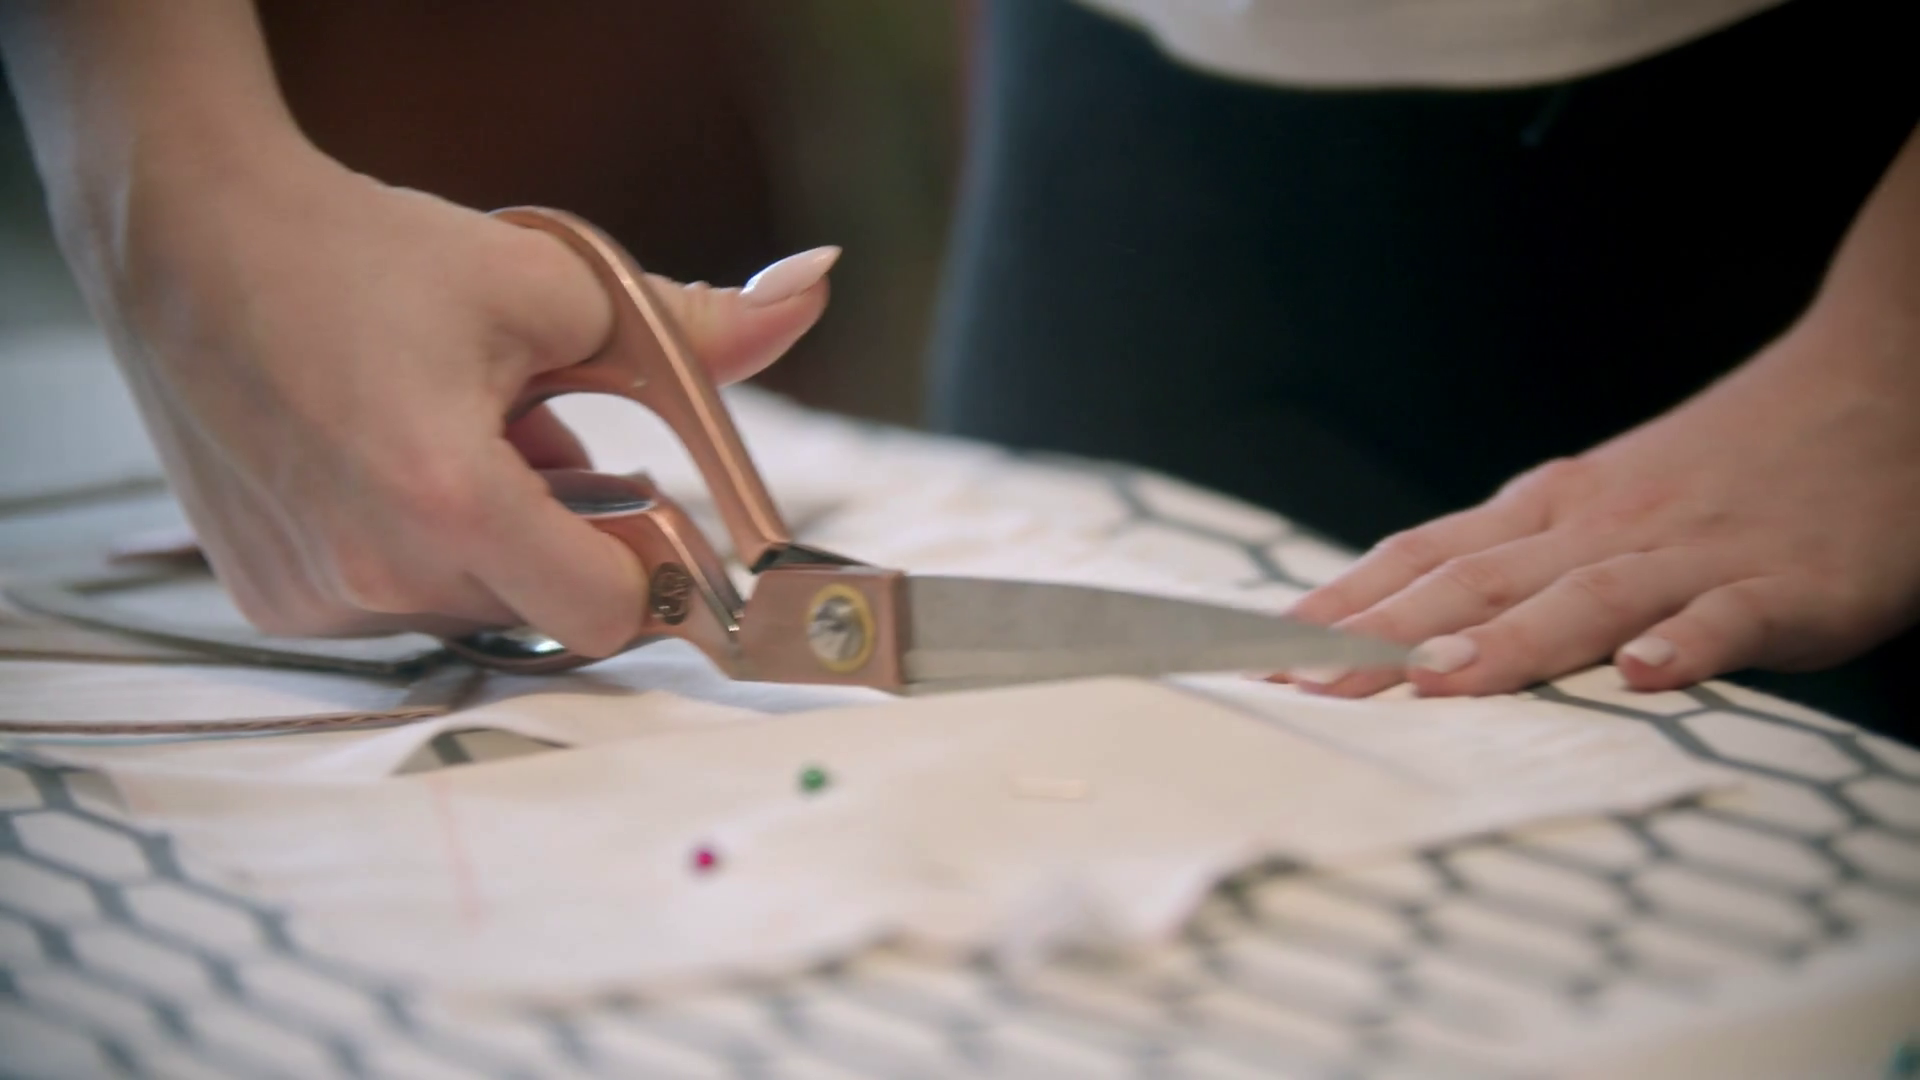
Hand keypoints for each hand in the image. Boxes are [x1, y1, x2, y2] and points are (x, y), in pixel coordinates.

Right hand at [79, 147, 835, 654]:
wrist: (188, 237)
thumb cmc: (371, 255)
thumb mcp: (551, 285)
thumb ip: (698, 324)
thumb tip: (817, 288)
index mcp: (449, 500)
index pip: (605, 615)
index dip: (644, 562)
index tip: (640, 500)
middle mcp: (371, 573)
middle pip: (542, 608)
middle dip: (564, 532)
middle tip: (525, 431)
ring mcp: (310, 599)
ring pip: (469, 608)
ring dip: (489, 540)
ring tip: (442, 435)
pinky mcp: (266, 601)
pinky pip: (391, 605)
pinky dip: (412, 549)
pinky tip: (378, 462)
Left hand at [1286, 313, 1919, 698]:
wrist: (1875, 387)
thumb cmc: (1718, 466)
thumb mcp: (1596, 501)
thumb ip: (1511, 557)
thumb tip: (1401, 609)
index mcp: (1549, 511)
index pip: (1423, 557)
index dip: (1344, 604)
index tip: (1265, 647)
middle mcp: (1600, 529)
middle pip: (1476, 583)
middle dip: (1386, 637)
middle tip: (1309, 684)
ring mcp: (1691, 554)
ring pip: (1585, 599)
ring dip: (1510, 642)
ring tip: (1441, 683)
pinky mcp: (1788, 582)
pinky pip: (1731, 615)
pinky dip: (1688, 642)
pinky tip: (1645, 672)